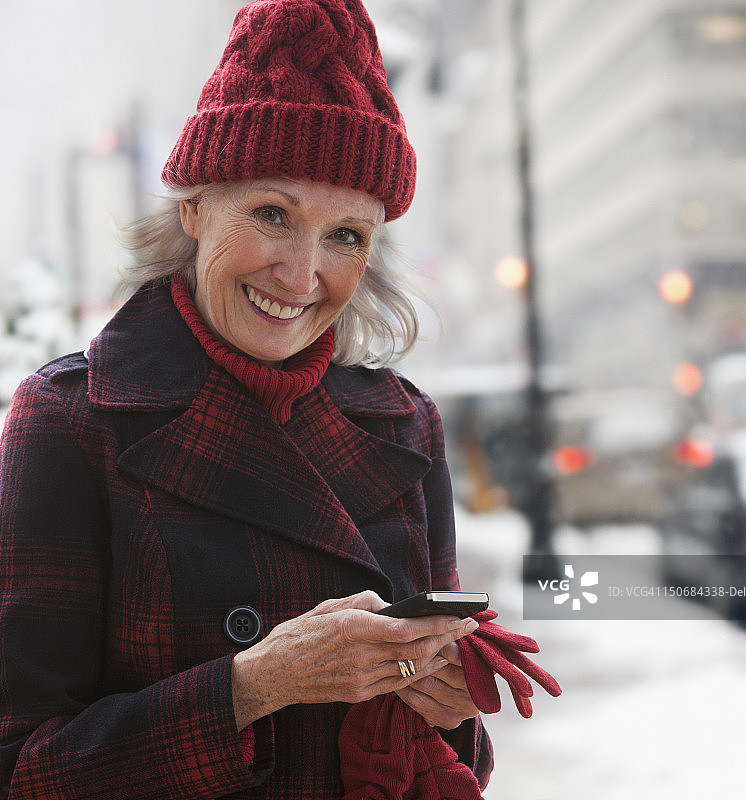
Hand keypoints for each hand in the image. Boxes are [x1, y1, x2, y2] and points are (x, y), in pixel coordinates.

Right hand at [230, 591, 477, 729]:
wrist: (271, 675)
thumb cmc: (297, 635)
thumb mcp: (327, 606)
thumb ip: (362, 602)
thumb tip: (390, 604)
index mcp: (350, 628)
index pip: (405, 628)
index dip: (436, 623)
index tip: (457, 614)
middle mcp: (359, 656)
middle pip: (416, 650)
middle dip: (447, 636)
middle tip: (468, 624)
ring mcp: (360, 679)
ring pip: (411, 669)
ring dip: (438, 654)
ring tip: (456, 639)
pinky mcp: (358, 695)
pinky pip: (397, 683)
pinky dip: (419, 671)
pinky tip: (432, 660)